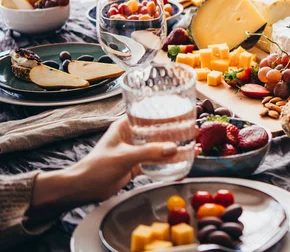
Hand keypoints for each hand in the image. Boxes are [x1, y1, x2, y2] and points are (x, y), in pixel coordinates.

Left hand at [31, 118, 177, 212]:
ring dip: (173, 148)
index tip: (183, 114)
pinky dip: (167, 164)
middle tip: (192, 132)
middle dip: (175, 132)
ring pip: (158, 147)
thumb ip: (148, 152)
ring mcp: (135, 150)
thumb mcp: (124, 157)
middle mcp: (132, 136)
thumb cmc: (96, 167)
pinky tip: (180, 165)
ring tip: (190, 148)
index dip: (166, 114)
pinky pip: (156, 162)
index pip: (149, 114)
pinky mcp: (136, 165)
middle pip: (158, 131)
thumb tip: (172, 149)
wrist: (83, 189)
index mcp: (125, 126)